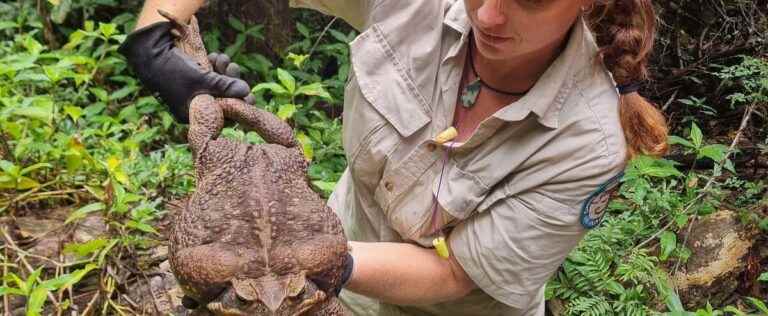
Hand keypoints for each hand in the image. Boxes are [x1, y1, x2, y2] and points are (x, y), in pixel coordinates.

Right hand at [118, 22, 253, 122]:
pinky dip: (215, 66)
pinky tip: (215, 56)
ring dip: (224, 71)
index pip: (222, 117)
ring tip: (224, 59)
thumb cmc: (173, 71)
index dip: (237, 105)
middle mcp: (193, 105)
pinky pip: (210, 76)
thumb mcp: (202, 80)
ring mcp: (192, 91)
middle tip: (235, 69)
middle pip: (221, 99)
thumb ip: (225, 87)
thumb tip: (247, 91)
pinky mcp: (192, 77)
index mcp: (192, 115)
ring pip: (217, 85)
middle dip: (231, 83)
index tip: (250, 96)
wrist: (148, 51)